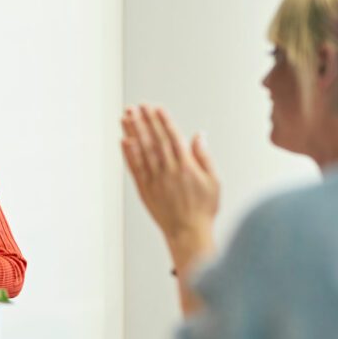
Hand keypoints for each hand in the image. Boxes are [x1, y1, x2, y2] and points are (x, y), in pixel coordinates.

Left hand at [121, 105, 218, 267]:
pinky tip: (124, 140)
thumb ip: (204, 157)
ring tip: (127, 116)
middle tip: (137, 106)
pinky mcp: (144, 189)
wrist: (188, 233)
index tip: (156, 108)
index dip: (163, 121)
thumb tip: (198, 135)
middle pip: (154, 141)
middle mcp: (168, 171)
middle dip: (145, 121)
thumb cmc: (203, 209)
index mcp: (186, 167)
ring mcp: (154, 180)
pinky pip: (135, 168)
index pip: (172, 138)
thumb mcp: (213, 181)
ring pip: (142, 151)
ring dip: (134, 132)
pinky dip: (128, 154)